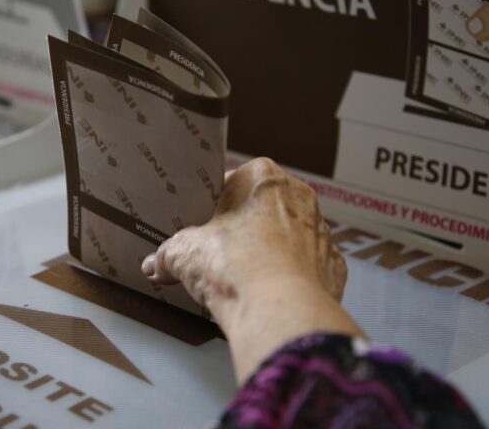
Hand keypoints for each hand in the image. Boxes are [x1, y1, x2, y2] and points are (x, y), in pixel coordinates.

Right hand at [141, 158, 362, 382]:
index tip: (202, 224)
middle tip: (219, 252)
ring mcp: (319, 232)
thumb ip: (168, 254)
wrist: (279, 311)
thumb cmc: (237, 267)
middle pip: (262, 209)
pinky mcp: (332, 266)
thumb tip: (156, 264)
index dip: (213, 206)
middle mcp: (298, 197)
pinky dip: (289, 278)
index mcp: (262, 177)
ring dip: (269, 252)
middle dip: (242, 229)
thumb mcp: (185, 254)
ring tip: (244, 277)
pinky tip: (270, 293)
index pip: (232, 182)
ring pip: (288, 236)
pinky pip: (306, 267)